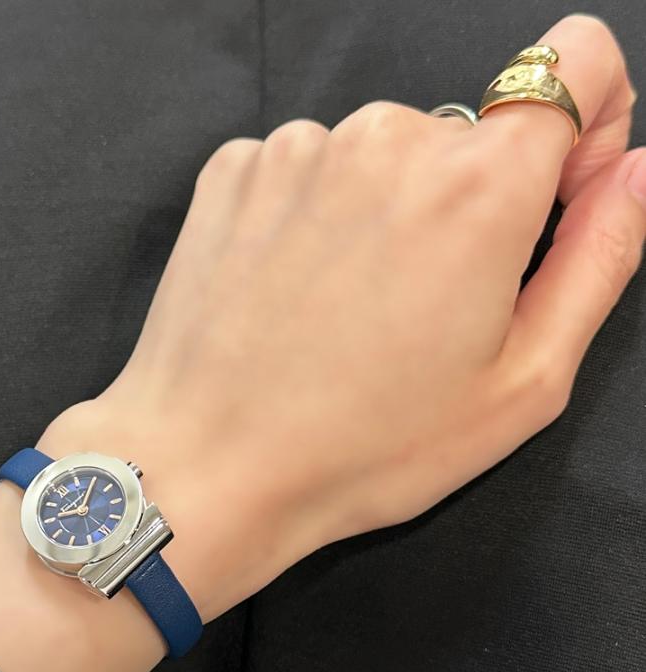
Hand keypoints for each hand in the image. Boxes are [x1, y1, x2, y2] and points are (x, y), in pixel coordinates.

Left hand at [42, 15, 644, 621]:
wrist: (208, 466)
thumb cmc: (365, 447)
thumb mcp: (521, 383)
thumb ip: (599, 260)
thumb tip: (633, 172)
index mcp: (479, 186)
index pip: (574, 64)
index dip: (585, 122)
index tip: (555, 195)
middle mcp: (388, 137)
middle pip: (468, 133)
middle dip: (468, 203)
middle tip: (421, 308)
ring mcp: (299, 148)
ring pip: (382, 153)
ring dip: (384, 212)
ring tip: (346, 312)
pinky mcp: (234, 170)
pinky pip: (307, 167)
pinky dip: (315, 214)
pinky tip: (293, 293)